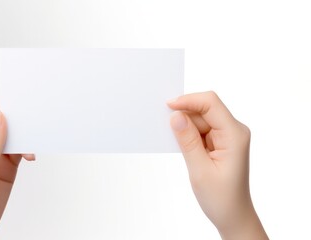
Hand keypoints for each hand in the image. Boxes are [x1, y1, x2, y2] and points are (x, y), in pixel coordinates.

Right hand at [167, 91, 267, 239]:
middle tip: (164, 127)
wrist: (233, 215)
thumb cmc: (221, 198)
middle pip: (204, 109)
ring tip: (173, 141)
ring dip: (185, 126)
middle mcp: (233, 131)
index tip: (167, 107)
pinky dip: (188, 134)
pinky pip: (200, 129)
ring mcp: (227, 136)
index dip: (188, 100)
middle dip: (184, 114)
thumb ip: (187, 141)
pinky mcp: (219, 142)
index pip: (211, 104)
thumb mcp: (200, 170)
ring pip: (200, 118)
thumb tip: (175, 116)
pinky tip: (180, 145)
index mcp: (234, 135)